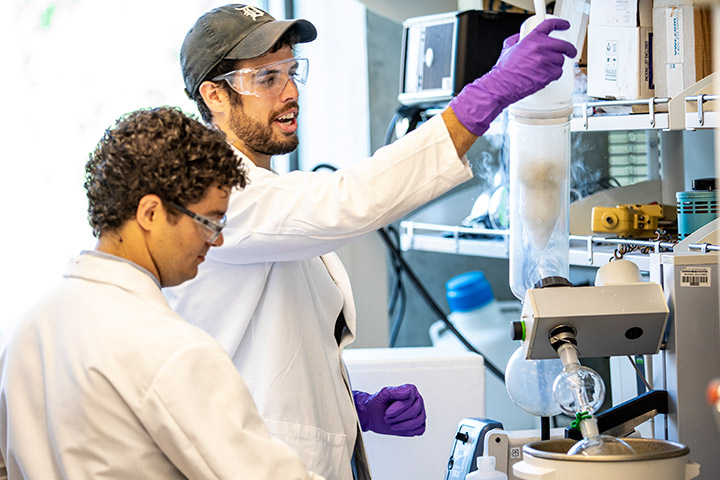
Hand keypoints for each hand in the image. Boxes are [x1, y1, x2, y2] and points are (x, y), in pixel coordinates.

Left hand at [353, 384, 425, 435]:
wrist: (372, 415)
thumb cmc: (378, 403)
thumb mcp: (383, 394)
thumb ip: (396, 391)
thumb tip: (409, 392)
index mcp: (411, 390)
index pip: (411, 400)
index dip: (399, 408)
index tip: (388, 412)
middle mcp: (417, 400)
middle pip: (414, 411)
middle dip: (398, 417)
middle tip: (387, 417)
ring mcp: (419, 412)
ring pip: (419, 421)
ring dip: (403, 425)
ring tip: (391, 423)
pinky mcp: (418, 424)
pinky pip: (420, 430)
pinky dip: (408, 431)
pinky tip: (398, 427)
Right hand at [449, 18, 577, 135]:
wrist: (503, 85)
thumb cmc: (504, 70)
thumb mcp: (507, 48)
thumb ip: (516, 40)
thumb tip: (519, 37)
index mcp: (532, 39)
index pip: (551, 25)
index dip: (560, 24)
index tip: (565, 26)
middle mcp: (542, 48)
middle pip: (564, 45)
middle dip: (569, 49)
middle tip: (570, 52)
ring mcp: (547, 61)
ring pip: (560, 60)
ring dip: (556, 64)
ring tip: (546, 68)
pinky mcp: (549, 74)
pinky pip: (558, 72)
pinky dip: (554, 74)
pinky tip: (545, 75)